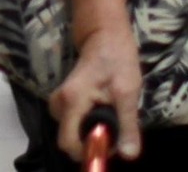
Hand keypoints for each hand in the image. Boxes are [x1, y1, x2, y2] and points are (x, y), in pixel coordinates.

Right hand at [49, 29, 142, 162]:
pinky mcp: (65, 99)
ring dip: (90, 131)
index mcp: (72, 101)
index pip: (68, 142)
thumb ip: (127, 124)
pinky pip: (72, 122)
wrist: (105, 34)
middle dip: (91, 140)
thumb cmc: (116, 58)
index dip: (88, 151)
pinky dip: (87, 123)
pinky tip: (104, 109)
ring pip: (71, 131)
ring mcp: (60, 100)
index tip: (108, 144)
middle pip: (69, 138)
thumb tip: (128, 154)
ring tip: (111, 115)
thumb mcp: (127, 92)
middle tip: (114, 127)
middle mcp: (59, 102)